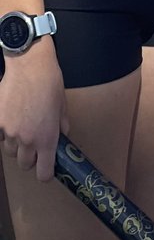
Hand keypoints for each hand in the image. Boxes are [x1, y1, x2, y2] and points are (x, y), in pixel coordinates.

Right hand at [0, 43, 68, 181]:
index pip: (43, 172)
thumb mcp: (62, 106)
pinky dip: (6, 133)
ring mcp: (10, 132)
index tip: (47, 170)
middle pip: (25, 165)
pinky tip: (14, 118)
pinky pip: (2, 136)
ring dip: (18, 146)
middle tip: (36, 147)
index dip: (46, 173)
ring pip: (11, 151)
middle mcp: (27, 139)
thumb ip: (61, 126)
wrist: (29, 66)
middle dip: (31, 159)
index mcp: (47, 138)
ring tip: (25, 128)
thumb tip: (61, 136)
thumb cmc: (49, 82)